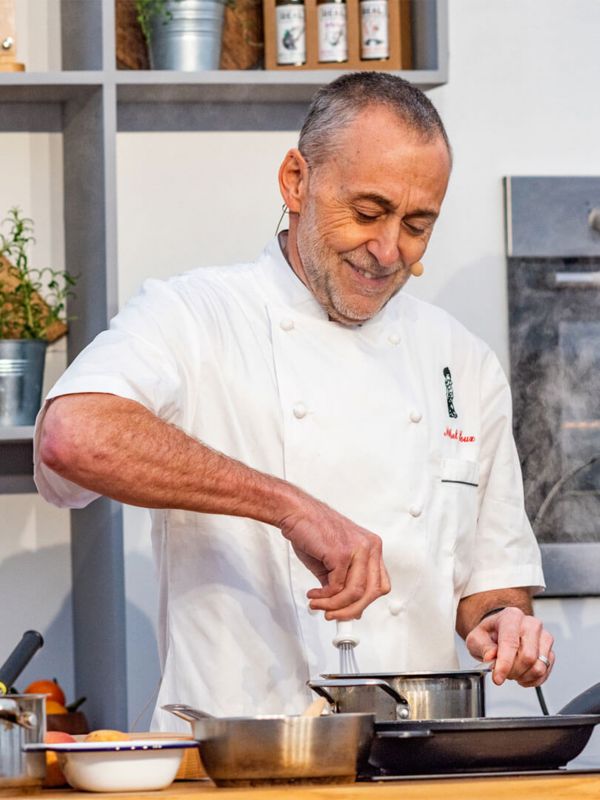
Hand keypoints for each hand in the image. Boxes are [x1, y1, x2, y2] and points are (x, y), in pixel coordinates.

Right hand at [279, 499, 390, 619]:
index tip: (349, 612)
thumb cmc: (312, 532)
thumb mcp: (332, 562)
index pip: (379, 584)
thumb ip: (342, 582)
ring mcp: (357, 549)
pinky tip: (314, 595)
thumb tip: (348, 608)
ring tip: (319, 606)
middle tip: (333, 616)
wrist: (296, 513)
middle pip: (371, 592)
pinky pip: (337, 587)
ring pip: (355, 593)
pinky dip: (324, 597)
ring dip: (335, 606)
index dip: (365, 602)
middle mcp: (369, 547)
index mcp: (371, 547)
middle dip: (351, 610)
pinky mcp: (341, 553)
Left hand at [465, 607, 554, 686]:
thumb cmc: (490, 634)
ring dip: (522, 676)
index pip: (511, 642)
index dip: (504, 664)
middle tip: (502, 672)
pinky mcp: (550, 651)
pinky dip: (532, 680)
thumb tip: (491, 657)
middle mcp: (531, 624)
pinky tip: (521, 675)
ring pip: (538, 667)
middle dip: (513, 671)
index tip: (497, 678)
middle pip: (528, 657)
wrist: (500, 631)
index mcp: (511, 616)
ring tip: (511, 672)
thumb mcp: (477, 638)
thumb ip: (482, 647)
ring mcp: (543, 637)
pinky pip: (545, 673)